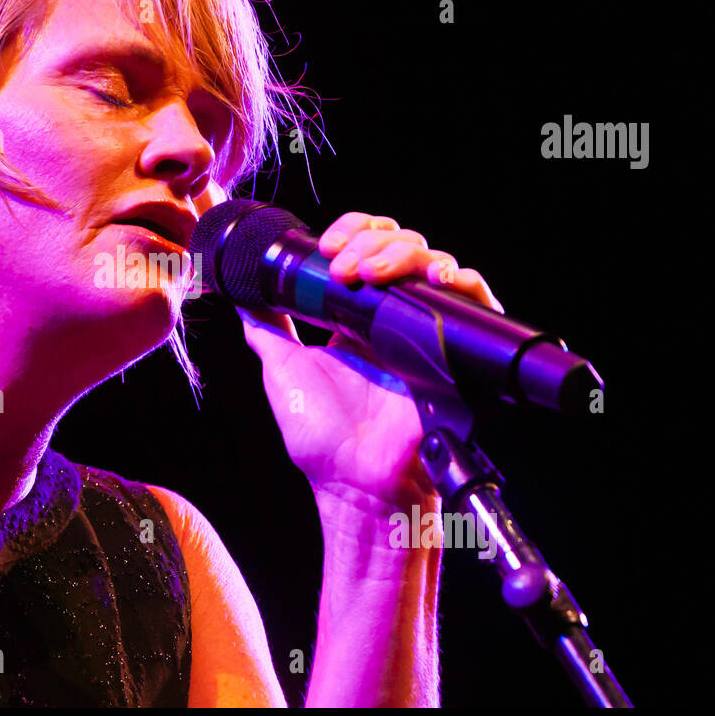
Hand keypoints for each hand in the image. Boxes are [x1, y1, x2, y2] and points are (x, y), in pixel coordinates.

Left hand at [197, 183, 502, 521]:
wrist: (355, 483)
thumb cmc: (321, 437)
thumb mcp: (281, 369)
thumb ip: (265, 330)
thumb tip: (239, 296)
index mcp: (357, 317)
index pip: (367, 248)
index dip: (352, 232)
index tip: (325, 247)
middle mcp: (394, 319)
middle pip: (402, 247)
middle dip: (372, 242)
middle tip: (342, 266)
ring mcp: (426, 333)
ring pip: (434, 263)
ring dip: (403, 255)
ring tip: (371, 274)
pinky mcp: (455, 353)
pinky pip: (475, 303)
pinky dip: (462, 281)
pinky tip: (436, 280)